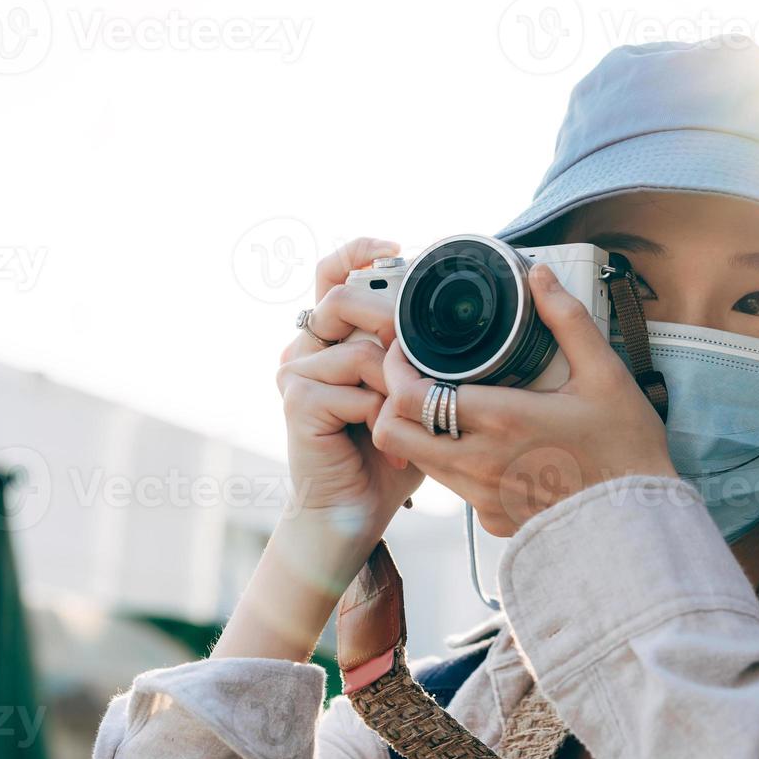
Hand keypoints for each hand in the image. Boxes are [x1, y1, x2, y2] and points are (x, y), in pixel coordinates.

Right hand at [275, 237, 422, 539]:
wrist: (352, 509)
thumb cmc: (388, 451)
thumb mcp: (413, 392)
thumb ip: (422, 355)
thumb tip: (463, 320)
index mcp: (330, 337)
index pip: (334, 273)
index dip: (359, 252)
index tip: (396, 249)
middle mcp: (305, 346)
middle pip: (344, 299)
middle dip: (392, 322)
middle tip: (417, 360)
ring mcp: (295, 371)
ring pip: (363, 351)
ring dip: (397, 388)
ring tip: (406, 421)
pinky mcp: (296, 400)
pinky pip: (357, 389)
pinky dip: (381, 416)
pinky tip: (386, 443)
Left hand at [371, 263, 675, 536]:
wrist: (641, 520)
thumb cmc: (626, 447)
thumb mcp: (605, 373)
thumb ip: (567, 319)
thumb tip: (540, 276)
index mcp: (502, 419)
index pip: (410, 397)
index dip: (394, 369)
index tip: (406, 350)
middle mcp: (480, 462)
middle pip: (395, 432)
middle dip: (393, 400)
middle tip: (414, 376)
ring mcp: (483, 496)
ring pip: (418, 460)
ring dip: (420, 430)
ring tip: (446, 403)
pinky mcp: (492, 519)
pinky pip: (452, 486)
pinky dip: (452, 461)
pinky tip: (480, 442)